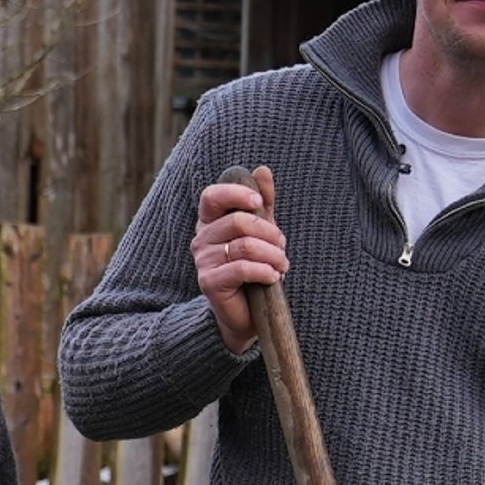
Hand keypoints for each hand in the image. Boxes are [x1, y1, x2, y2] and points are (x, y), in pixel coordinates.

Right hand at [192, 164, 286, 352]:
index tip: (259, 203)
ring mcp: (203, 261)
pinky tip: (273, 277)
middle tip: (283, 245)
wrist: (246, 314)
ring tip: (282, 265)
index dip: (236, 195)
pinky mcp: (209, 283)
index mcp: (209, 222)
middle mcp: (201, 239)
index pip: (211, 196)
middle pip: (237, 222)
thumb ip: (262, 203)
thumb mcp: (261, 232)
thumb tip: (262, 171)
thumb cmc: (253, 268)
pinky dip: (264, 271)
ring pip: (244, 246)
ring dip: (272, 255)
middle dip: (269, 233)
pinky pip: (241, 269)